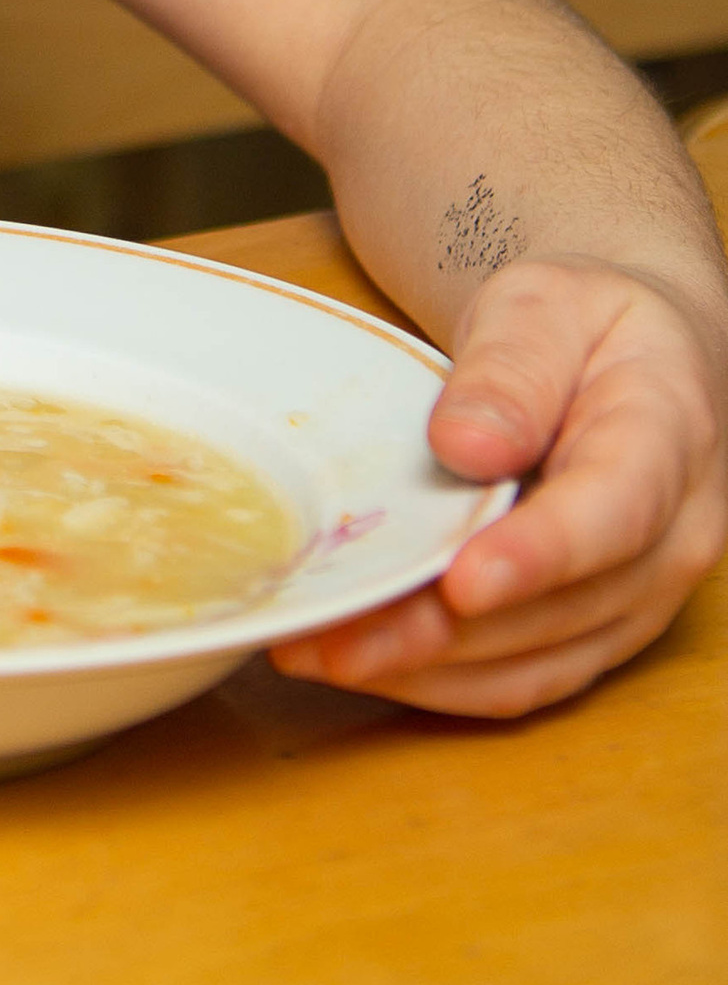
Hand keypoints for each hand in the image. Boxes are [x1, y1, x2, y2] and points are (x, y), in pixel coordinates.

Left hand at [270, 258, 727, 716]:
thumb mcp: (544, 304)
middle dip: (442, 631)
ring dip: (423, 668)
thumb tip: (467, 446)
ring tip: (313, 648)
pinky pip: (519, 679)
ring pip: (534, 663)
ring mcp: (638, 596)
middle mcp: (672, 538)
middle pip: (561, 609)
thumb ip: (511, 369)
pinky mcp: (593, 631)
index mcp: (667, 437)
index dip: (537, 556)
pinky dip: (435, 680)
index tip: (462, 585)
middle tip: (330, 629)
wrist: (627, 357)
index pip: (613, 511)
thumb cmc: (580, 322)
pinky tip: (353, 656)